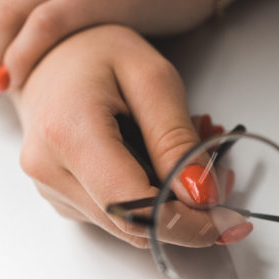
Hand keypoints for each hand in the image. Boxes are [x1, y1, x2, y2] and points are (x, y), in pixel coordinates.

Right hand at [13, 25, 248, 247]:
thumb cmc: (98, 52)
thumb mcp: (152, 78)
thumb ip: (176, 139)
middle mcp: (49, 170)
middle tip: (221, 175)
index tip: (229, 220)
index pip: (133, 207)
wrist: (50, 53)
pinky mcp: (60, 197)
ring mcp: (50, 188)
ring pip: (128, 226)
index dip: (187, 225)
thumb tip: (201, 197)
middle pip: (133, 224)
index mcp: (68, 133)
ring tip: (191, 157)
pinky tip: (158, 163)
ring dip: (170, 205)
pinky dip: (148, 198)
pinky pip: (115, 215)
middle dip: (187, 213)